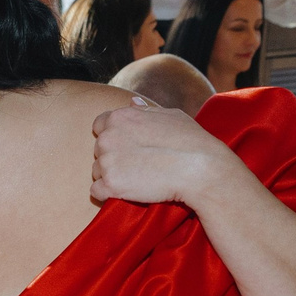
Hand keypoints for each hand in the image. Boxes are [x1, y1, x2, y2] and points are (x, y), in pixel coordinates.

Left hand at [90, 99, 236, 207]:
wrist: (198, 169)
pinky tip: (129, 192)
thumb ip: (145, 111)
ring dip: (112, 176)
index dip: (113, 136)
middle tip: (139, 164)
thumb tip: (132, 102)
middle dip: (113, 157)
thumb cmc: (189, 140)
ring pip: (97, 171)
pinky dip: (109, 194)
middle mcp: (107, 137)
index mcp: (119, 117)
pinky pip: (97, 191)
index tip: (129, 147)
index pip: (99, 125)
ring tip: (138, 179)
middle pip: (99, 150)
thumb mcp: (170, 115)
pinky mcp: (110, 185)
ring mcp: (107, 162)